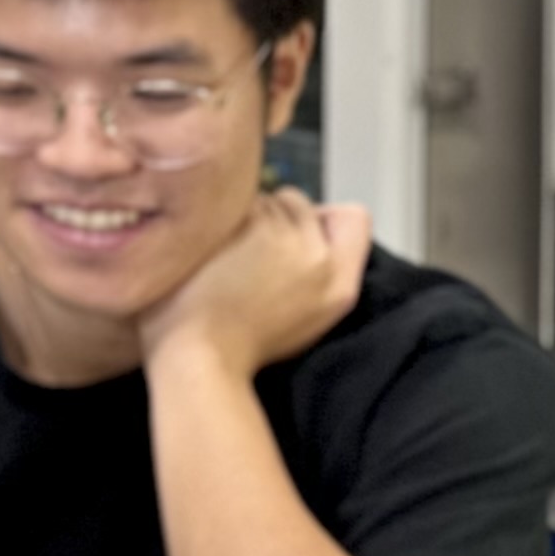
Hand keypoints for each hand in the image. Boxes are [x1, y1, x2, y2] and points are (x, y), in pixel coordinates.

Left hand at [139, 189, 369, 383]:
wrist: (199, 356)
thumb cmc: (236, 345)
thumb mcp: (303, 318)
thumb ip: (314, 271)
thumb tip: (307, 226)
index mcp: (340, 284)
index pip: (355, 218)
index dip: (320, 219)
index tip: (292, 236)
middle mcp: (319, 256)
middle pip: (299, 204)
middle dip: (271, 218)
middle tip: (240, 251)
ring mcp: (285, 234)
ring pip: (263, 199)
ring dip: (241, 216)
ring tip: (218, 254)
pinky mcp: (248, 222)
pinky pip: (231, 200)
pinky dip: (214, 216)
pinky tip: (201, 248)